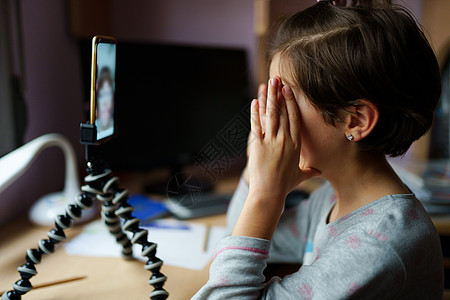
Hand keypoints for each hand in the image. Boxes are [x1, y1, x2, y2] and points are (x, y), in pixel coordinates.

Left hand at [247, 77, 319, 199]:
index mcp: (296, 144)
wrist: (270, 194)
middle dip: (279, 94)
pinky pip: (257, 125)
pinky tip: (254, 101)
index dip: (291, 102)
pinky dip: (255, 113)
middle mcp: (285, 140)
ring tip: (268, 83)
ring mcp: (271, 141)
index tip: (289, 89)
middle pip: (283, 112)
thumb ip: (310, 171)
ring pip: (271, 115)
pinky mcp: (258, 145)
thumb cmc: (284, 186)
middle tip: (277, 79)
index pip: (294, 118)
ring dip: (269, 97)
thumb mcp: (300, 176)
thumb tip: (319, 171)